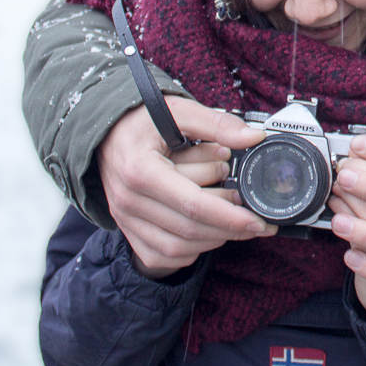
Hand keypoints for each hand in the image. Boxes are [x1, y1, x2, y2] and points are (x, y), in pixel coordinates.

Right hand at [99, 96, 272, 278]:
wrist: (106, 131)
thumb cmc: (142, 120)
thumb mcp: (179, 111)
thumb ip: (217, 124)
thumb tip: (254, 137)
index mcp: (141, 171)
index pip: (193, 204)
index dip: (230, 217)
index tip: (259, 221)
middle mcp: (129, 201)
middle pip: (189, 229)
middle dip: (227, 226)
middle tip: (250, 210)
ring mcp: (125, 219)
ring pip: (177, 248)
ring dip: (211, 237)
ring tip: (230, 215)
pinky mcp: (127, 230)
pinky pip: (162, 254)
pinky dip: (190, 249)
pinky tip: (207, 230)